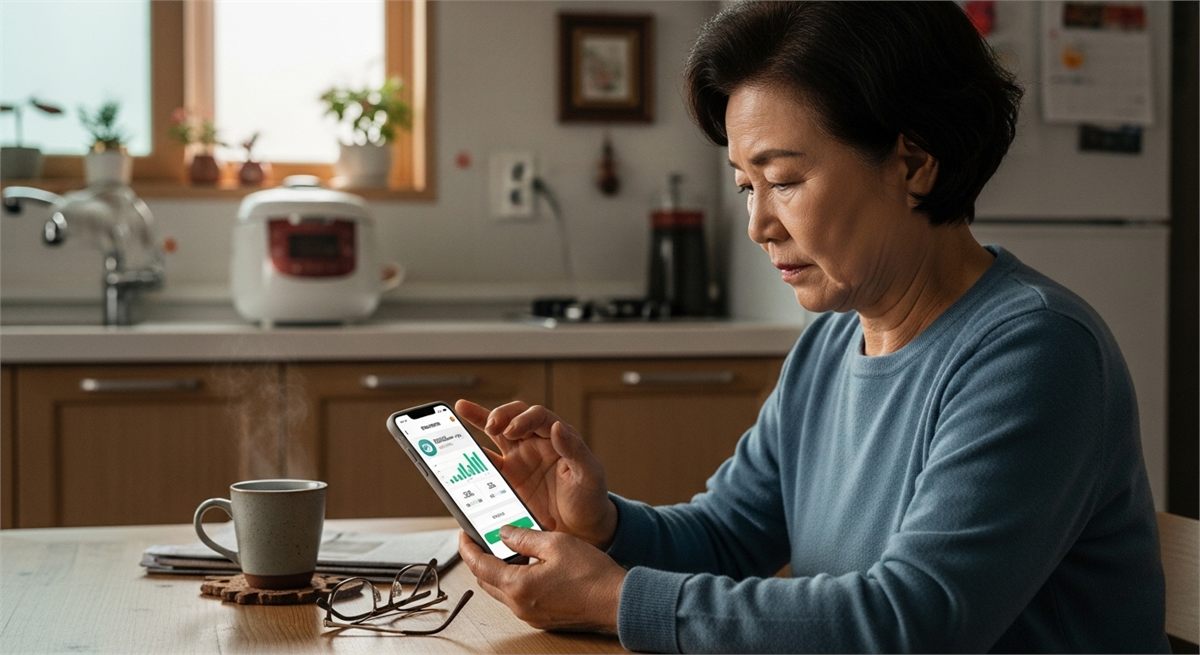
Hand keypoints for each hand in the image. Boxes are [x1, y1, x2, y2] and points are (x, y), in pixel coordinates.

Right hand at [455, 399, 616, 547]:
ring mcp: (519, 460)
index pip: (537, 416)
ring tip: (460, 411)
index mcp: (557, 437)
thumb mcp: (590, 474)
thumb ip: (575, 449)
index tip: (513, 430)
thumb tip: (558, 426)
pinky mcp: (507, 479)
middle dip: (498, 415)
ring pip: (494, 434)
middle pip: (511, 417)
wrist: (582, 530)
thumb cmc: (591, 499)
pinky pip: (486, 464)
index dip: (523, 418)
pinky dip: (472, 456)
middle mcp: (535, 443)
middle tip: (490, 425)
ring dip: (478, 421)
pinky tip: (457, 450)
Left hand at [458, 528, 625, 632]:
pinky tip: (529, 565)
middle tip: (483, 538)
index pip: (479, 566)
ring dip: (499, 570)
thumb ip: (524, 537)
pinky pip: (518, 598)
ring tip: (509, 547)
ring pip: (501, 590)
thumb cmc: (592, 575)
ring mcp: (530, 614)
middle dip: (481, 558)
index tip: (463, 534)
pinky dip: (515, 580)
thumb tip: (504, 533)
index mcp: (518, 586)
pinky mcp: (542, 617)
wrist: (617, 602)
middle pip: (486, 580)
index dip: (467, 548)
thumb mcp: (556, 544)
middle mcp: (519, 605)